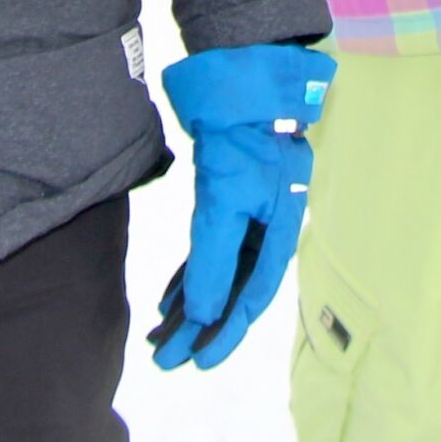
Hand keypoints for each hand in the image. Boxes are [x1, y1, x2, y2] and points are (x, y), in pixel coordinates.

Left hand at [148, 44, 333, 370]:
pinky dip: (191, 274)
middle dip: (201, 327)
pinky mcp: (228, 198)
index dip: (224, 333)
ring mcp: (248, 213)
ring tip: (162, 335)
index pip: (250, 297)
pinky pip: (210, 249)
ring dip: (192, 304)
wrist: (241, 78)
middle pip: (234, 289)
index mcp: (278, 231)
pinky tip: (170, 299)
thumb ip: (214, 259)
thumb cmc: (241, 136)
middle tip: (168, 359)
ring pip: (219, 272)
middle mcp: (267, 228)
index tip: (196, 363)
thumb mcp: (225, 200)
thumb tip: (202, 315)